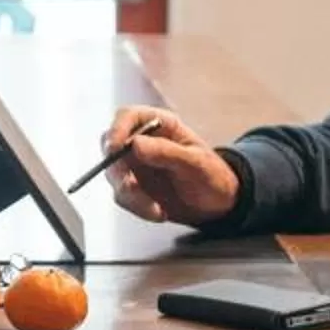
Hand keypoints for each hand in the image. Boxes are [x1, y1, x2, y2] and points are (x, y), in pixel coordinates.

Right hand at [101, 107, 240, 226]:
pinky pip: (123, 196)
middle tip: (131, 187)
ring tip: (156, 209)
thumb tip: (136, 144)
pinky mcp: (133, 186)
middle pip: (112, 147)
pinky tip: (159, 213)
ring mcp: (135, 165)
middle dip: (118, 170)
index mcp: (159, 124)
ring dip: (131, 195)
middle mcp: (142, 141)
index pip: (127, 116)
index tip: (114, 148)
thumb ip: (166, 152)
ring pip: (114, 176)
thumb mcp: (195, 163)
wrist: (217, 204)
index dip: (116, 129)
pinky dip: (137, 207)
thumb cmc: (212, 176)